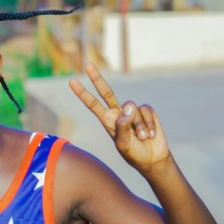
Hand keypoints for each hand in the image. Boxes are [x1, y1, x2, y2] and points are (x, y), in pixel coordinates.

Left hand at [68, 62, 170, 176]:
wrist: (152, 159)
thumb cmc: (134, 154)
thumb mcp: (123, 144)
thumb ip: (122, 126)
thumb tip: (128, 105)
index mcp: (107, 121)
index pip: (93, 104)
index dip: (83, 93)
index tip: (72, 81)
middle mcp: (118, 113)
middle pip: (106, 92)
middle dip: (97, 79)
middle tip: (87, 64)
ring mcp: (132, 111)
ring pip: (132, 107)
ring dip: (138, 126)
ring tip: (141, 138)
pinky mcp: (146, 111)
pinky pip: (146, 110)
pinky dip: (148, 123)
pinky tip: (150, 134)